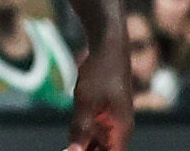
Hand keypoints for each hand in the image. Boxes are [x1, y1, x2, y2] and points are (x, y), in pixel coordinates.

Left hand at [65, 32, 134, 150]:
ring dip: (81, 147)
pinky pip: (92, 136)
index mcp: (121, 133)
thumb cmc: (101, 73)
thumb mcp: (86, 102)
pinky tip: (69, 140)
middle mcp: (119, 133)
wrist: (107, 48)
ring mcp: (111, 125)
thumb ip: (80, 130)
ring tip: (68, 146)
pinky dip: (81, 139)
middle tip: (68, 148)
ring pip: (96, 147)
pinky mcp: (103, 118)